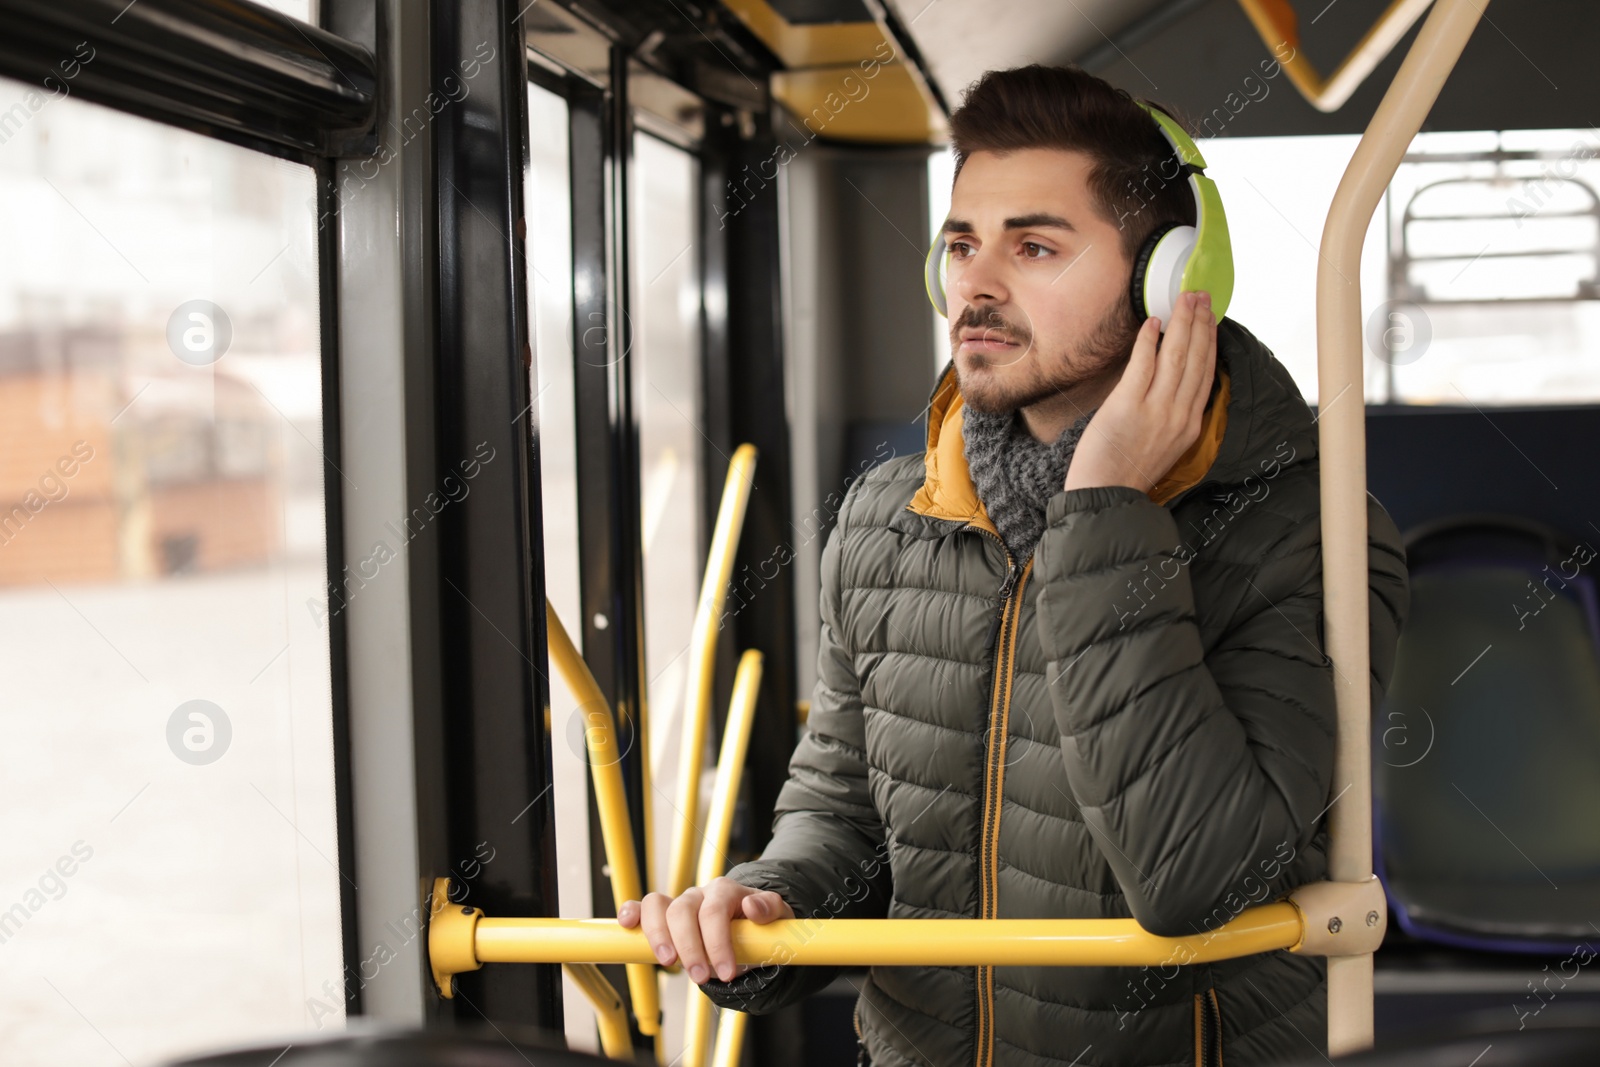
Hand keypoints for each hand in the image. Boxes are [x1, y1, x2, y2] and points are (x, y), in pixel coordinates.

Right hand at [618, 877, 794, 983]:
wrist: (750, 927)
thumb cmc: (761, 924)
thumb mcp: (778, 916)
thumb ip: (770, 909)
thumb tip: (753, 908)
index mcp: (725, 891)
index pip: (714, 911)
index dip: (718, 942)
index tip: (727, 972)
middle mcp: (699, 894)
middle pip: (682, 911)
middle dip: (690, 947)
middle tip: (701, 977)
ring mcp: (679, 904)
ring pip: (658, 907)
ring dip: (660, 936)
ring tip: (670, 963)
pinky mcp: (663, 915)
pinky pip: (641, 907)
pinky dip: (631, 913)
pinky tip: (627, 926)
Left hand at [1064, 289, 1217, 493]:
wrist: (1106, 496)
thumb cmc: (1129, 472)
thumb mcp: (1166, 446)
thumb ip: (1174, 416)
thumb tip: (1174, 383)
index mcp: (1190, 425)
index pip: (1206, 374)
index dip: (1210, 342)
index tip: (1212, 319)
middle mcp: (1178, 414)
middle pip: (1196, 359)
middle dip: (1200, 323)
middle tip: (1201, 296)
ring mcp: (1155, 409)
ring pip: (1176, 357)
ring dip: (1181, 323)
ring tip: (1184, 299)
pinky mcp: (1127, 405)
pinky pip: (1143, 365)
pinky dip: (1149, 341)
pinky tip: (1153, 323)